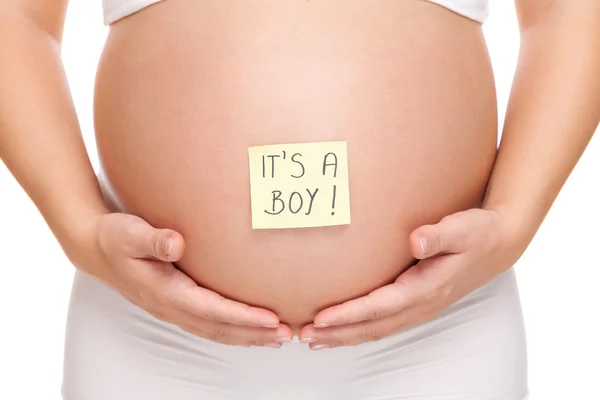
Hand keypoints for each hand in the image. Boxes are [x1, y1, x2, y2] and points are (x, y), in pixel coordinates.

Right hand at [67, 212, 292, 347]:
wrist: (96, 249)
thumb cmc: (115, 238)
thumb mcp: (128, 233)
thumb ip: (152, 239)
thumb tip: (175, 243)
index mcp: (164, 292)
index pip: (211, 310)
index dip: (242, 317)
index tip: (271, 318)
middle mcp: (171, 307)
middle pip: (219, 328)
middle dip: (254, 333)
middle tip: (287, 334)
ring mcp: (173, 310)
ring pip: (216, 331)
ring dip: (248, 336)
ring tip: (278, 338)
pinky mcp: (177, 305)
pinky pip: (209, 325)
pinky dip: (234, 331)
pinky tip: (252, 330)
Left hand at [299, 208, 525, 349]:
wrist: (498, 245)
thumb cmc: (478, 233)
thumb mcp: (464, 228)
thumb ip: (440, 234)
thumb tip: (416, 241)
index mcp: (427, 288)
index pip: (380, 306)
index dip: (349, 315)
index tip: (320, 318)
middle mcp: (421, 304)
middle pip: (373, 326)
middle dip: (337, 333)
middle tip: (303, 336)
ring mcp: (420, 308)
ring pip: (377, 330)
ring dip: (344, 337)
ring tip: (314, 340)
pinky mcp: (417, 305)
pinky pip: (383, 324)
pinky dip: (359, 331)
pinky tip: (341, 330)